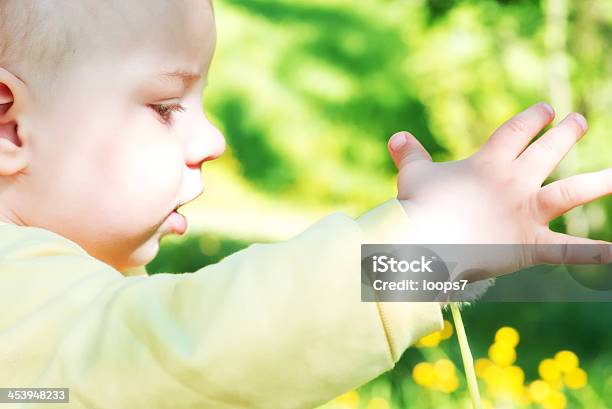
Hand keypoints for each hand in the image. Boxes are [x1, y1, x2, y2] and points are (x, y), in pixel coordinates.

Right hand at [387, 102, 611, 277]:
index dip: (533, 117)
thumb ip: (410, 154)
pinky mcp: (528, 244)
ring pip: (571, 193)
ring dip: (601, 182)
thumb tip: (397, 137)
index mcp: (488, 163)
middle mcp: (514, 182)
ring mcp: (525, 213)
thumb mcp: (412, 174)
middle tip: (578, 120)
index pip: (516, 131)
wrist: (424, 241)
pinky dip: (594, 254)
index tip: (545, 109)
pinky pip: (567, 250)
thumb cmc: (417, 205)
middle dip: (565, 132)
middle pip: (548, 151)